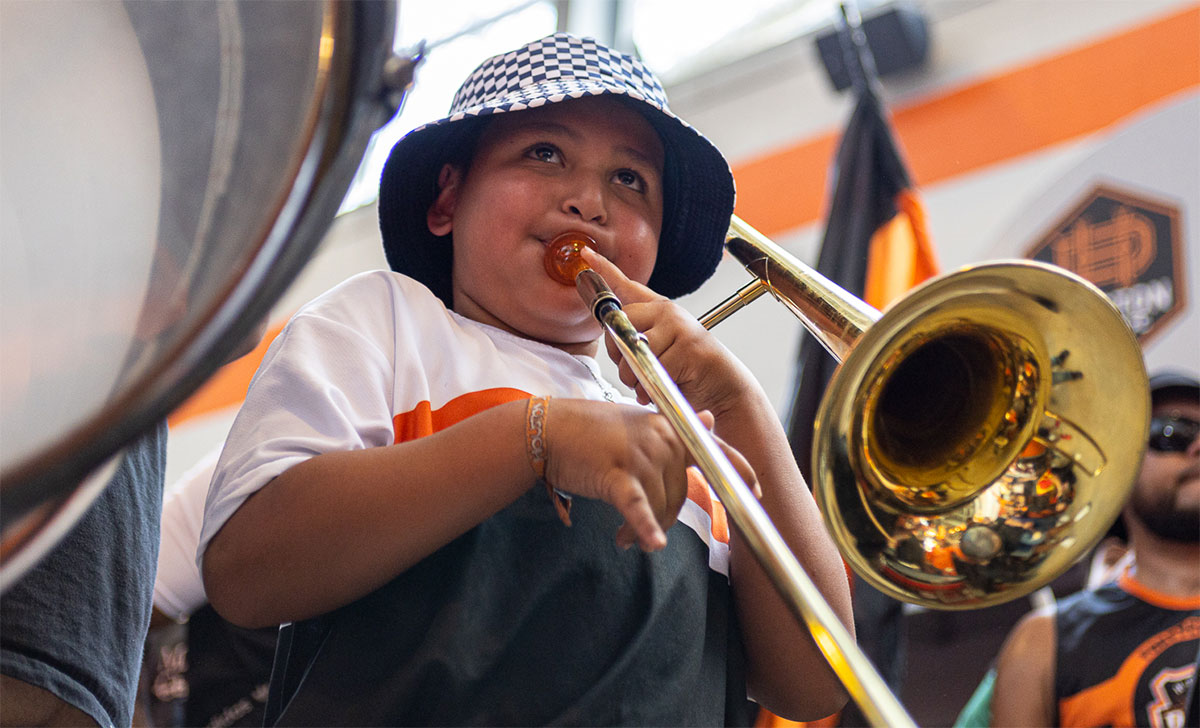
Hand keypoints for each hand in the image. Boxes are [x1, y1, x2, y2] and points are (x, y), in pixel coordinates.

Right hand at [542, 398, 759, 551]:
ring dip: (644, 530)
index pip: (713, 450)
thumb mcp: (639, 421)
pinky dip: (644, 527)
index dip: (738, 471)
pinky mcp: (615, 473)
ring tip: (624, 538)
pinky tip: (649, 543)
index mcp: (668, 428)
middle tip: (640, 534)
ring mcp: (638, 454)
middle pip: (681, 493)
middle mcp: (659, 438)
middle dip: (666, 519)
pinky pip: (638, 506)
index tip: (757, 491)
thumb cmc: (592, 430)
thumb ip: (675, 428)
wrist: (548, 429)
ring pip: (660, 506)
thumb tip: (710, 418)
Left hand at [580, 247, 756, 419]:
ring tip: (650, 384)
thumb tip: (611, 336)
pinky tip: (664, 386)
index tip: (587, 255)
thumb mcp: (660, 350)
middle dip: (618, 353)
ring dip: (635, 377)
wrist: (724, 387)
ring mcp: (679, 327)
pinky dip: (651, 386)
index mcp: (659, 310)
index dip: (605, 270)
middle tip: (633, 371)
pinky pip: (653, 368)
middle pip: (620, 323)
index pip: (627, 286)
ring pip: (633, 351)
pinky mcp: (687, 347)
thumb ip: (636, 339)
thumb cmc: (688, 371)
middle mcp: (668, 312)